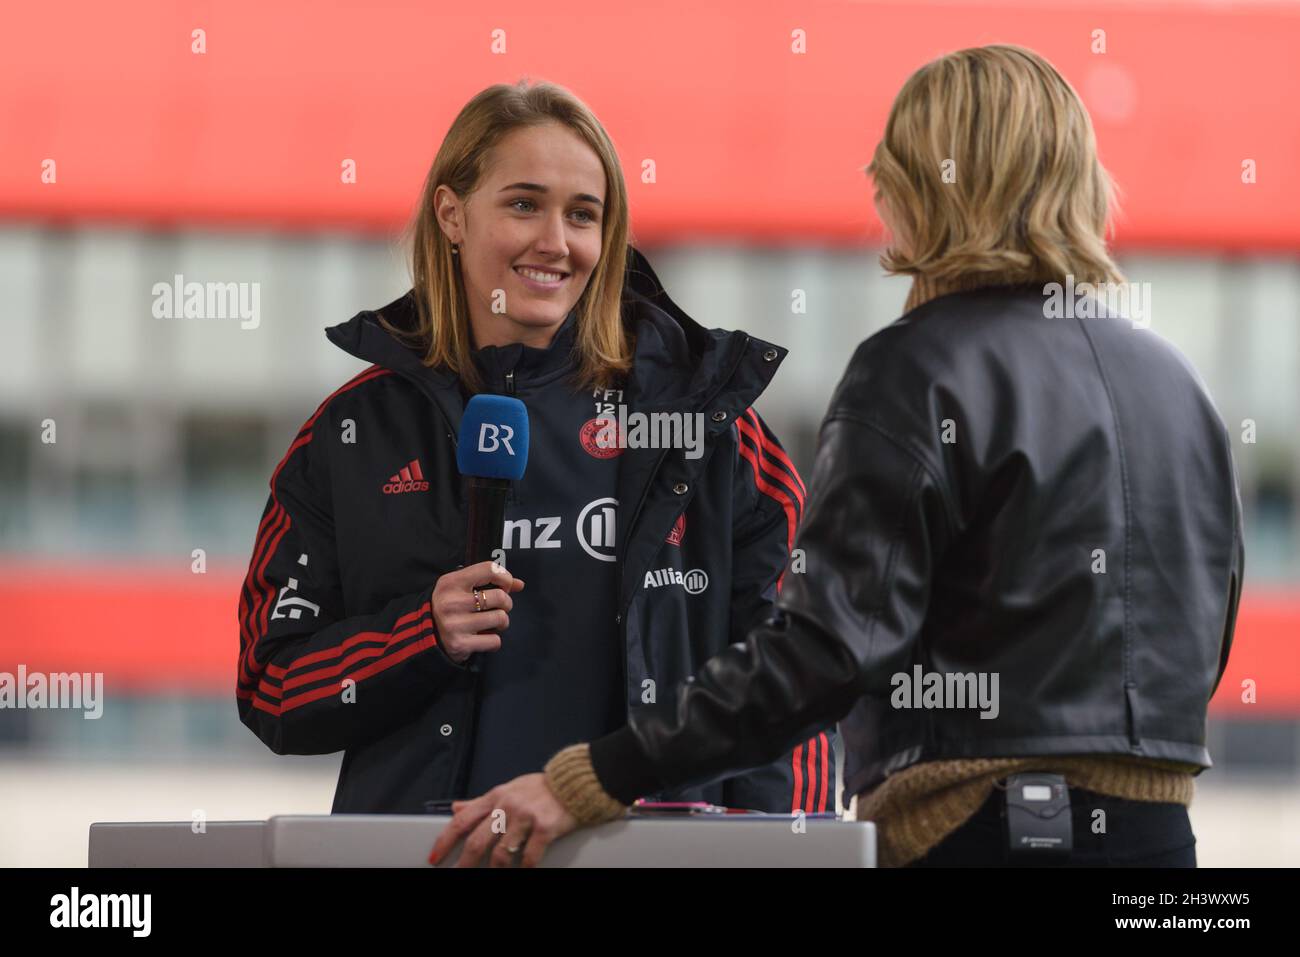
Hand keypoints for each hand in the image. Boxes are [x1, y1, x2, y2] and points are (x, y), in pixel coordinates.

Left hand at [427, 773, 577, 867]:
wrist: (574, 782)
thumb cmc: (540, 788)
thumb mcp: (507, 789)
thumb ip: (481, 801)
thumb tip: (456, 807)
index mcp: (495, 796)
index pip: (462, 820)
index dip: (445, 840)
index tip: (435, 855)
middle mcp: (507, 806)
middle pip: (477, 841)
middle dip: (465, 863)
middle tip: (460, 873)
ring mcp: (526, 818)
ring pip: (501, 853)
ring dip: (495, 870)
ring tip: (494, 874)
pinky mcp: (544, 828)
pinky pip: (529, 857)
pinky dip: (523, 869)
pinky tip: (522, 871)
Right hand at [431, 560, 524, 664]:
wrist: (425, 634)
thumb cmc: (449, 607)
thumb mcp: (461, 588)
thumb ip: (489, 582)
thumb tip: (519, 584)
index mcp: (451, 583)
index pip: (488, 569)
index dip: (505, 577)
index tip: (505, 586)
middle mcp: (452, 602)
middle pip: (500, 597)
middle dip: (506, 603)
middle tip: (498, 608)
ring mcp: (455, 624)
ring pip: (500, 618)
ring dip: (502, 622)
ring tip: (492, 623)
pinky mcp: (460, 644)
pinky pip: (494, 640)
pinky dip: (494, 640)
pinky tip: (484, 638)